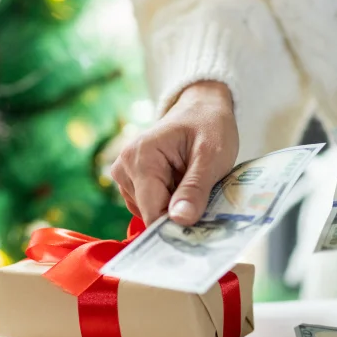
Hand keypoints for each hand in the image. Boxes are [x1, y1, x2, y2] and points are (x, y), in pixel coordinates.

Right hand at [111, 81, 238, 225]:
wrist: (202, 109)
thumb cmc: (210, 127)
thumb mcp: (212, 157)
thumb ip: (195, 189)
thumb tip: (179, 221)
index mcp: (141, 158)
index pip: (152, 211)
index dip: (177, 226)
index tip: (201, 227)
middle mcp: (124, 166)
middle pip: (150, 213)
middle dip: (177, 212)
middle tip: (203, 194)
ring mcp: (124, 174)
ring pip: (149, 211)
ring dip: (173, 206)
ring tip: (191, 183)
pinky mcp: (130, 180)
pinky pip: (148, 205)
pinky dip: (168, 202)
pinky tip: (181, 184)